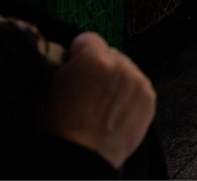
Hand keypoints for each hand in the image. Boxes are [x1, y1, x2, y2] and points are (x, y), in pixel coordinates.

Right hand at [40, 33, 156, 168]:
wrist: (81, 156)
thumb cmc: (57, 124)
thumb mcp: (46, 86)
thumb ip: (61, 65)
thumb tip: (69, 58)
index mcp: (93, 57)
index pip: (88, 39)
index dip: (77, 53)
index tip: (72, 66)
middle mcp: (120, 64)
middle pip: (110, 54)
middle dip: (100, 66)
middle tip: (88, 88)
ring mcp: (138, 81)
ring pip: (127, 70)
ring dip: (116, 79)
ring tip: (103, 102)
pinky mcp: (150, 98)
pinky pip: (139, 87)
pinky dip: (129, 95)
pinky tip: (116, 110)